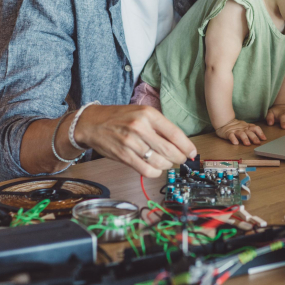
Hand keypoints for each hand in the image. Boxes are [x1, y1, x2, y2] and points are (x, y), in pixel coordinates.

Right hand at [74, 105, 196, 177]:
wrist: (92, 123)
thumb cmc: (119, 118)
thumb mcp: (141, 113)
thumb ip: (159, 126)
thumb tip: (180, 143)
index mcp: (148, 114)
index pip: (175, 134)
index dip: (187, 146)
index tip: (192, 153)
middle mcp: (140, 127)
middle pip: (170, 150)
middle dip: (179, 158)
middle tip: (180, 159)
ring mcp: (131, 142)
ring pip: (160, 162)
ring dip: (166, 165)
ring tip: (165, 162)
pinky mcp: (123, 155)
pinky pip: (146, 170)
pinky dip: (154, 171)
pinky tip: (154, 167)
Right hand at [215, 118, 266, 145]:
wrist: (224, 122)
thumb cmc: (236, 126)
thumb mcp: (245, 126)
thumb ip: (252, 129)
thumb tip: (262, 136)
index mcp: (247, 127)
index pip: (255, 128)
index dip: (260, 133)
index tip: (264, 139)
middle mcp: (242, 128)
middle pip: (249, 132)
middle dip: (254, 137)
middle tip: (258, 143)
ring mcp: (235, 131)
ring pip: (241, 134)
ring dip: (245, 139)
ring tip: (247, 144)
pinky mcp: (228, 133)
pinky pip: (231, 136)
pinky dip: (233, 139)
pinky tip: (235, 143)